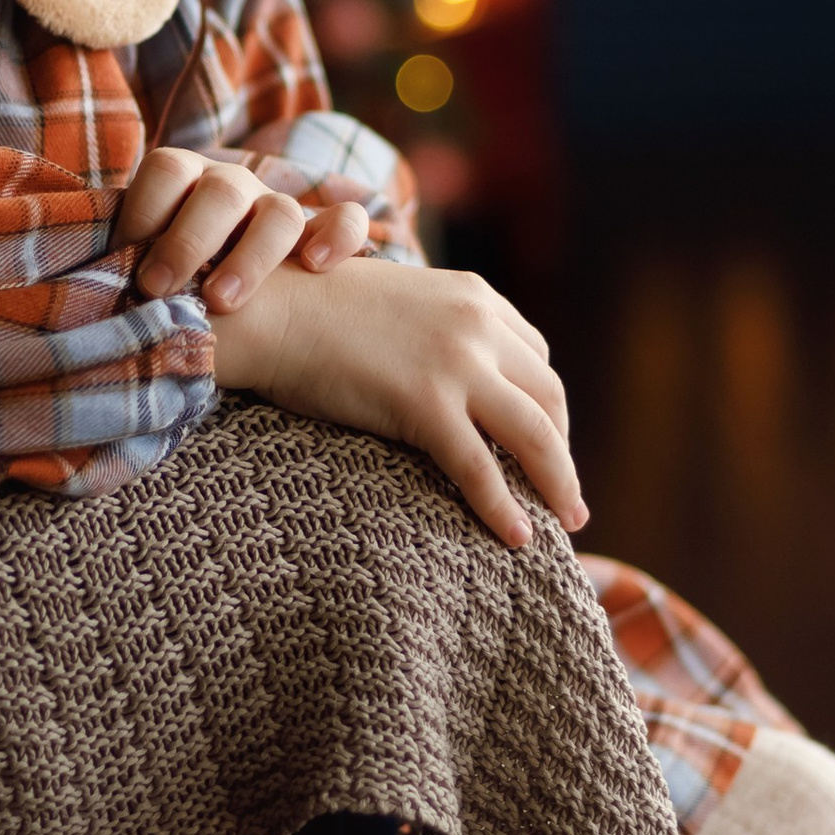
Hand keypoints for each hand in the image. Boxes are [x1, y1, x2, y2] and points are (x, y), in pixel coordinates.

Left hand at [120, 145, 371, 311]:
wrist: (229, 295)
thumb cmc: (172, 283)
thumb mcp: (144, 266)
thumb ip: (126, 264)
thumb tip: (85, 291)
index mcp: (186, 181)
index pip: (166, 169)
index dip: (143, 211)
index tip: (123, 263)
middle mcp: (235, 188)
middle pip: (223, 190)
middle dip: (187, 240)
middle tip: (157, 287)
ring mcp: (280, 210)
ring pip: (281, 212)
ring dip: (251, 256)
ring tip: (222, 302)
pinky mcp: (321, 237)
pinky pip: (346, 221)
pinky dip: (336, 238)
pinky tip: (315, 268)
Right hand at [209, 257, 584, 551]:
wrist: (268, 308)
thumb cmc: (311, 308)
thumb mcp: (394, 300)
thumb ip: (430, 327)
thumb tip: (437, 373)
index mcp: (474, 296)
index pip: (535, 357)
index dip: (547, 405)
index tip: (545, 441)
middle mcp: (478, 325)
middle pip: (549, 395)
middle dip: (564, 448)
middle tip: (566, 493)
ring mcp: (457, 363)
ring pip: (535, 434)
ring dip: (559, 484)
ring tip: (566, 523)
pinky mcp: (426, 403)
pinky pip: (481, 467)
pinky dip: (504, 508)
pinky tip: (516, 538)